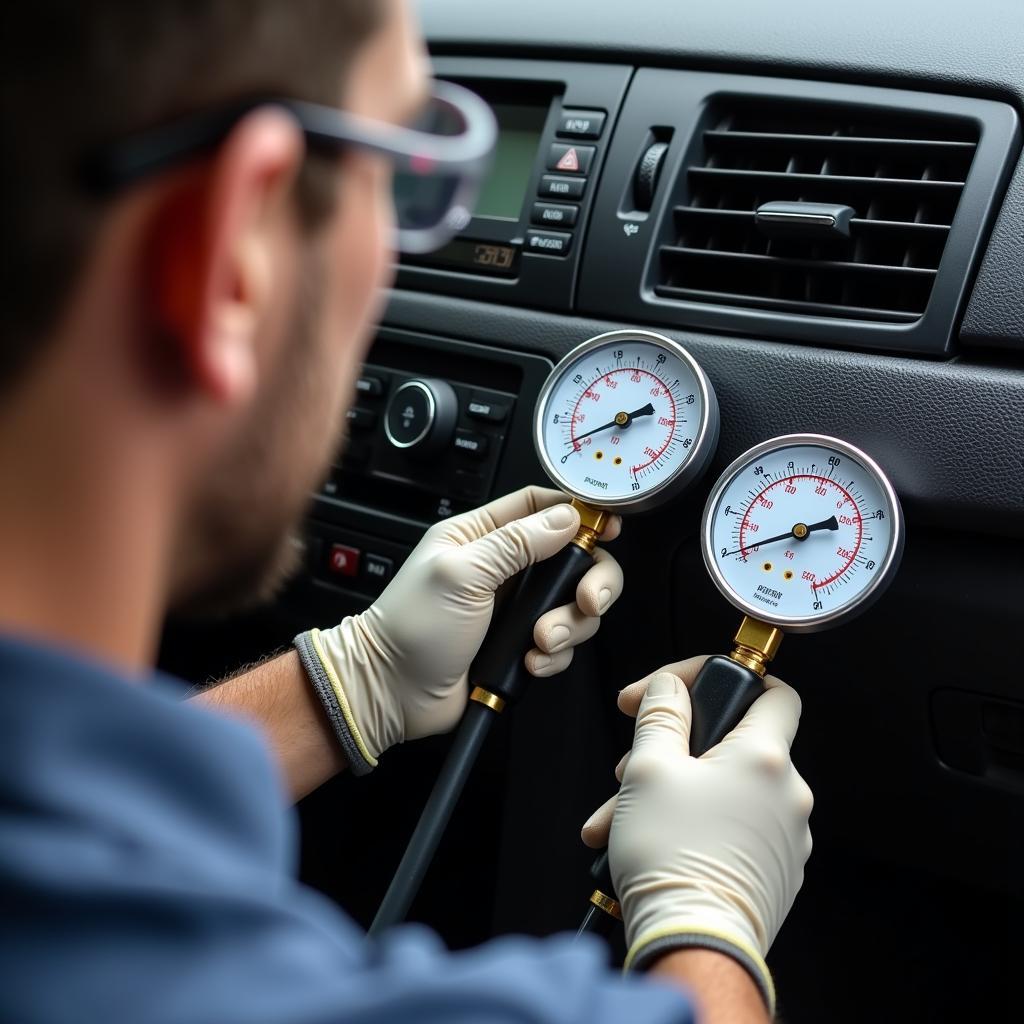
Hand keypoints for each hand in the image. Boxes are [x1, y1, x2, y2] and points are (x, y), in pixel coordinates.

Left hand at [295, 487, 621, 772]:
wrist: (392, 693)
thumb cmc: (410, 629)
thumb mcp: (461, 573)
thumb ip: (515, 542)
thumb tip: (565, 518)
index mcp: (480, 535)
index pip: (540, 506)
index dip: (578, 511)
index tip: (607, 526)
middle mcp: (502, 568)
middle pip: (572, 557)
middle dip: (590, 580)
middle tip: (588, 600)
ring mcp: (514, 608)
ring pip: (573, 603)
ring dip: (569, 624)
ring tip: (541, 639)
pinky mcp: (520, 643)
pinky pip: (562, 643)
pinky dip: (555, 655)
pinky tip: (530, 660)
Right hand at [581, 659, 811, 1012]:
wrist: (692, 945)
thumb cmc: (673, 859)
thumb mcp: (648, 767)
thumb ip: (660, 713)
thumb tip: (669, 688)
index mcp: (765, 758)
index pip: (773, 692)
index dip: (727, 680)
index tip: (684, 691)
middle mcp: (788, 796)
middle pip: (734, 746)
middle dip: (677, 748)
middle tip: (634, 764)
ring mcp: (786, 838)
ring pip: (727, 791)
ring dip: (677, 792)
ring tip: (624, 815)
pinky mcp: (775, 872)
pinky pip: (735, 829)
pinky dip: (697, 825)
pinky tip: (652, 841)